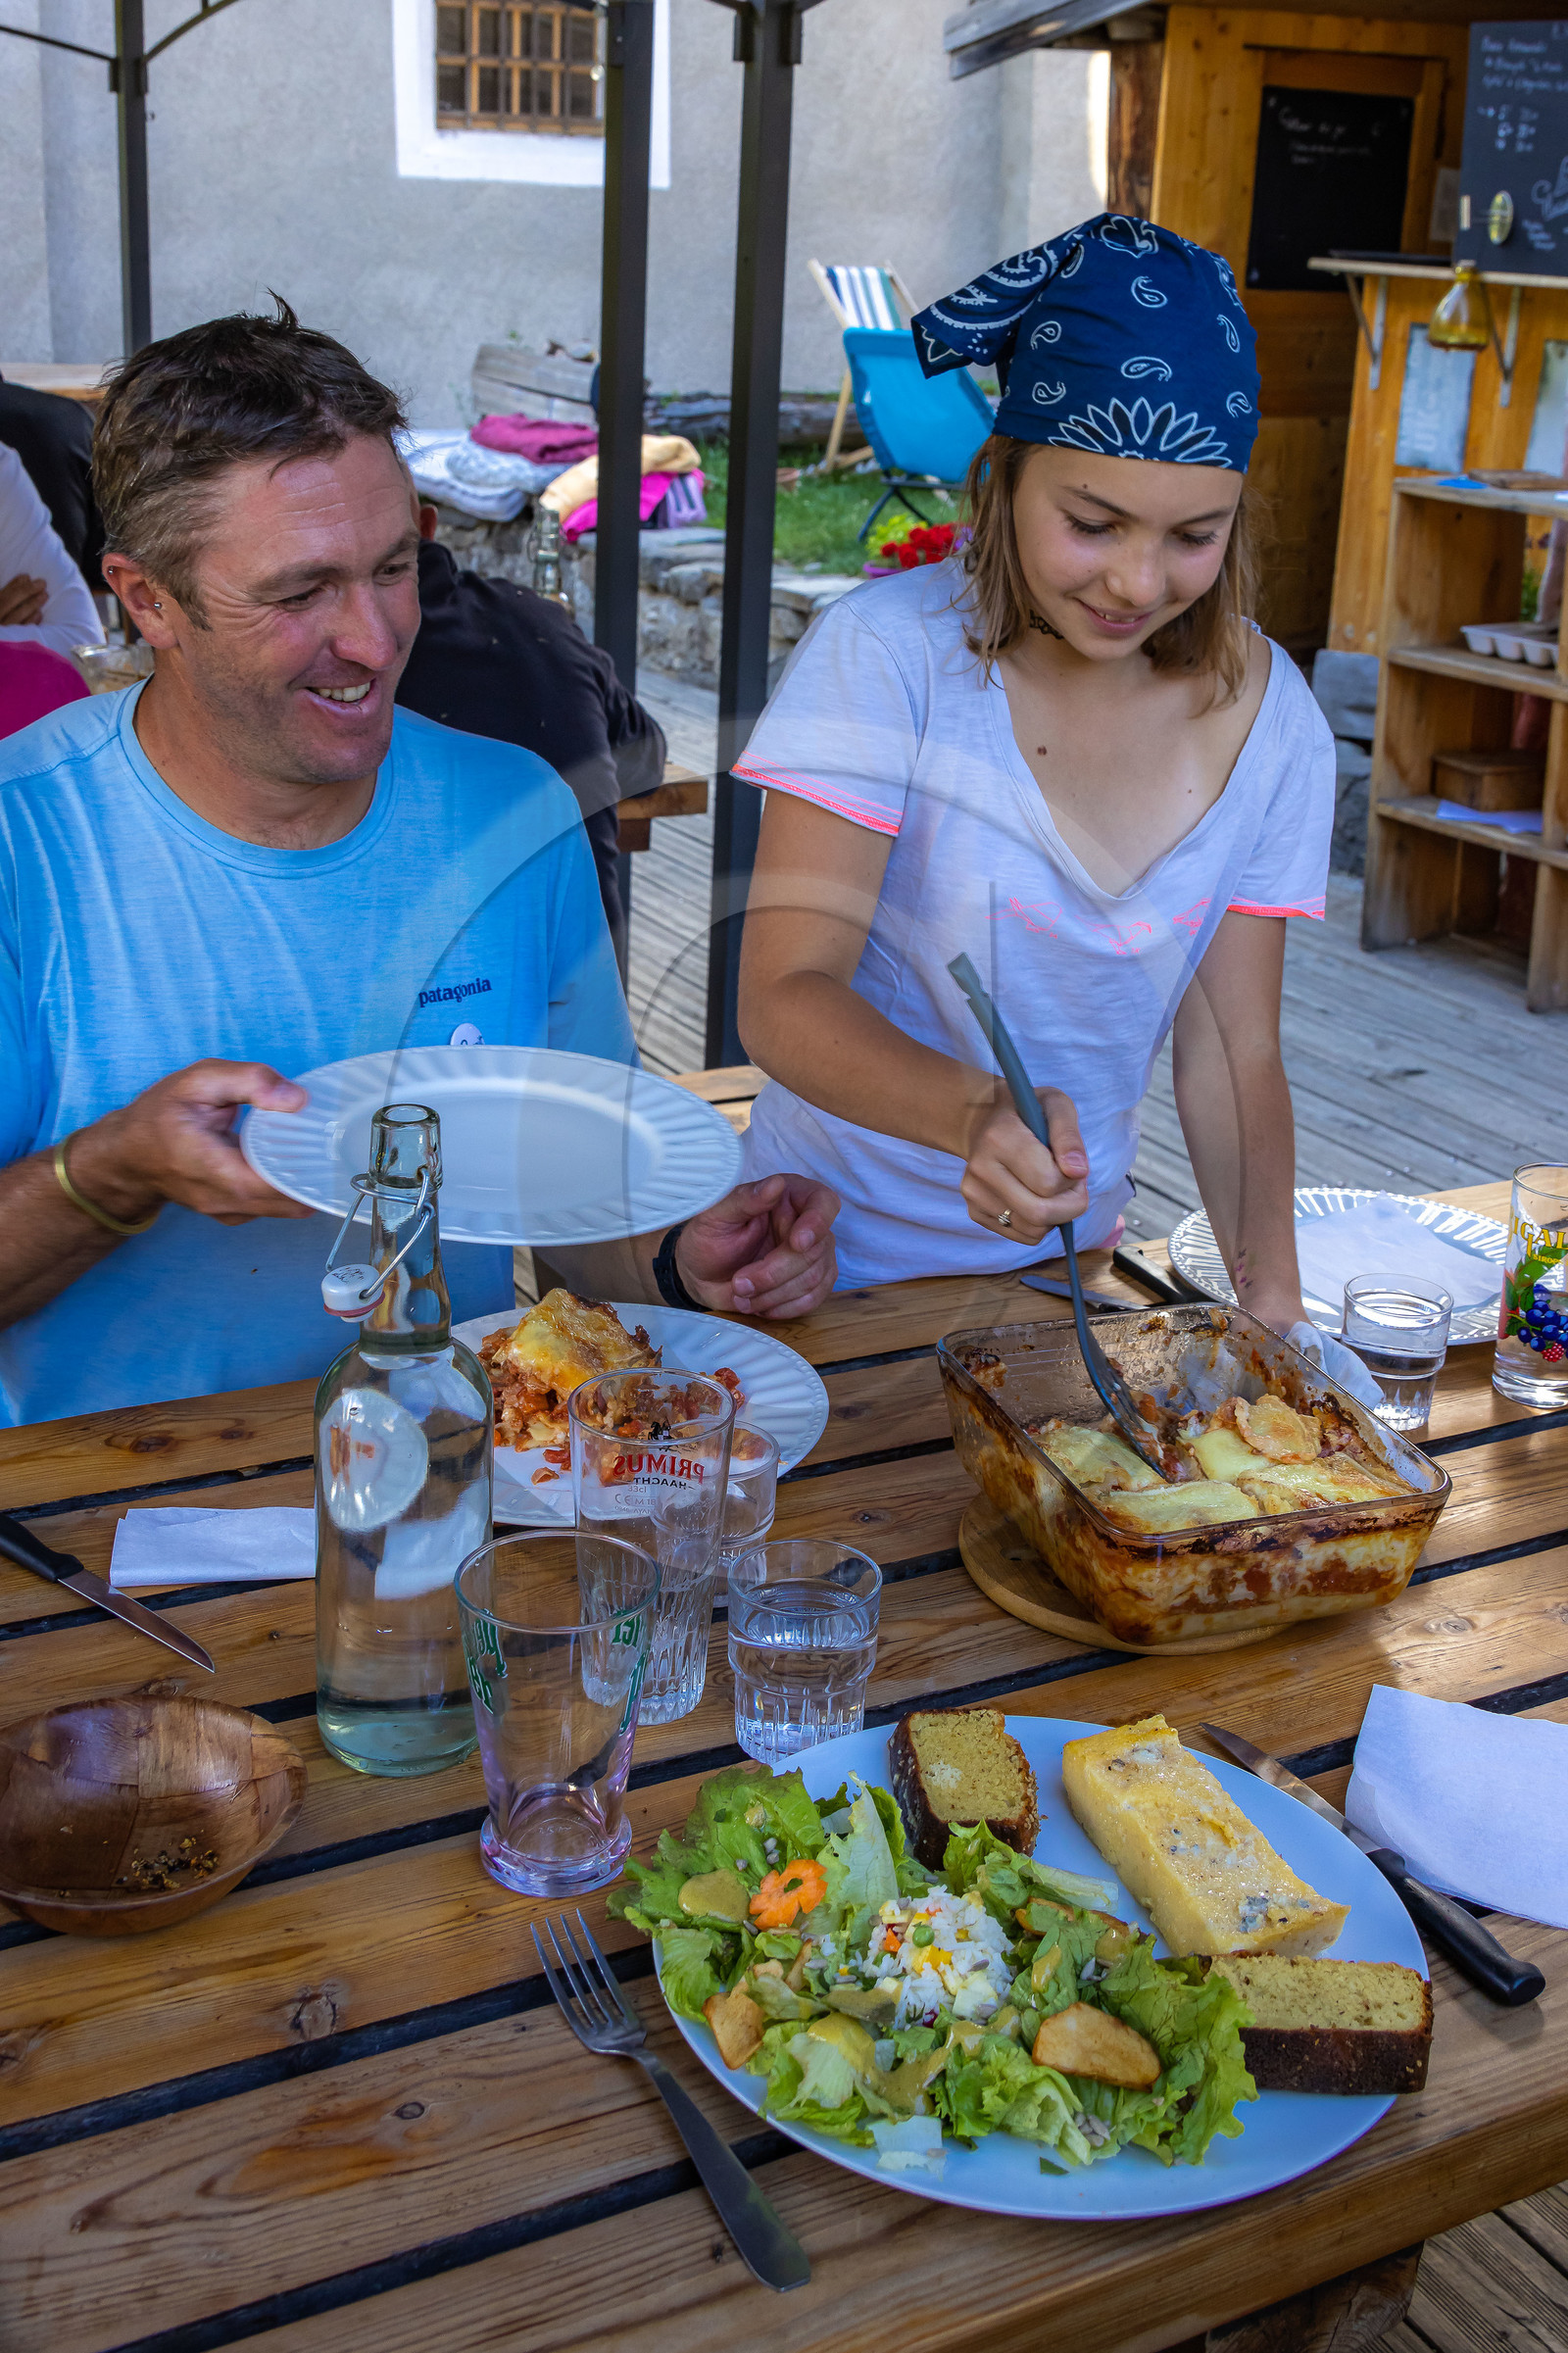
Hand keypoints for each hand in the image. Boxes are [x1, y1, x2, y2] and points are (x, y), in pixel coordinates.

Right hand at [0, 573, 48, 627]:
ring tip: (45, 595)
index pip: (1, 595)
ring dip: (31, 604)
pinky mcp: (12, 641)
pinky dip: (30, 622)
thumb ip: (9, 596)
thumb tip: (26, 580)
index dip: (13, 584)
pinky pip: (20, 632)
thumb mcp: (6, 606)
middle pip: (6, 602)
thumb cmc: (9, 618)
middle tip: (42, 583)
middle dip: (25, 591)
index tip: (27, 576)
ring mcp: (3, 631)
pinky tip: (39, 613)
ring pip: (14, 617)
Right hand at [68, 1061, 314, 1227]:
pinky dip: (289, 1186)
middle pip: (295, 1201)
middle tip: (334, 1141)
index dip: (316, 1168)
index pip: (284, 1186)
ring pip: (287, 1207)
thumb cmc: (157, 1117)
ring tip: (317, 1147)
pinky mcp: (234, 1214)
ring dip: (306, 1181)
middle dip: (318, 1174)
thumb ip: (249, 1081)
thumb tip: (297, 1098)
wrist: (125, 1155)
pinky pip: (274, 1206)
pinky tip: (293, 1159)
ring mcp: (231, 1214)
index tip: (335, 1144)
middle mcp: (229, 1203)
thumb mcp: (198, 1081)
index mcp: (218, 1172)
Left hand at [675, 1174, 839, 1318]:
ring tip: (741, 1293)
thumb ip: (745, 1200)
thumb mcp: (716, 1217)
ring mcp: (814, 1255)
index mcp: (788, 1196)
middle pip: (815, 1251)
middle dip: (774, 1273)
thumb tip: (775, 1184)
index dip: (817, 1222)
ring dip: (773, 1294)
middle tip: (739, 1283)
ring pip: (813, 1279)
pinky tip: (758, 1303)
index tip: (797, 1243)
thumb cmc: (709, 1239)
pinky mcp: (813, 1283)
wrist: (702, 1276)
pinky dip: (782, 1308)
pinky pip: (812, 1300)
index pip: (823, 1202)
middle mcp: (806, 1223)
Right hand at [961, 1087, 1088, 1246]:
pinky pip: (1022, 1236)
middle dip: (1069, 1206)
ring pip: (1032, 1230)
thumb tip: (1078, 1172)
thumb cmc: (1027, 1114)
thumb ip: (1069, 1136)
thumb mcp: (1056, 1106)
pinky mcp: (975, 1212)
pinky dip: (1039, 1224)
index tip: (1071, 1166)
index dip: (1071, 1180)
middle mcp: (980, 1168)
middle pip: (1039, 1213)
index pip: (1048, 1182)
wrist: (984, 1122)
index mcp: (999, 1138)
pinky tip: (1034, 1198)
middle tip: (1071, 1187)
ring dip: (1055, 1216)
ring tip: (1051, 1190)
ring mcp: (973, 1193)